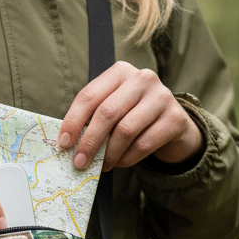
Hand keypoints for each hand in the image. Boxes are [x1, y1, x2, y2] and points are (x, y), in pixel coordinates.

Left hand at [59, 62, 203, 170]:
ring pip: (125, 130)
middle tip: (80, 162)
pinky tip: (120, 163)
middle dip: (89, 142)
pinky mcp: (175, 118)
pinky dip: (127, 158)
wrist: (172, 125)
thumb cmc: (133, 116)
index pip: (89, 95)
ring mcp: (162, 96)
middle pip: (107, 112)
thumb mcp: (113, 109)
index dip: (73, 121)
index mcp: (120, 72)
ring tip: (102, 165)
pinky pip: (144, 144)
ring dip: (109, 153)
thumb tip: (68, 143)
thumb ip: (93, 119)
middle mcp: (142, 78)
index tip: (63, 143)